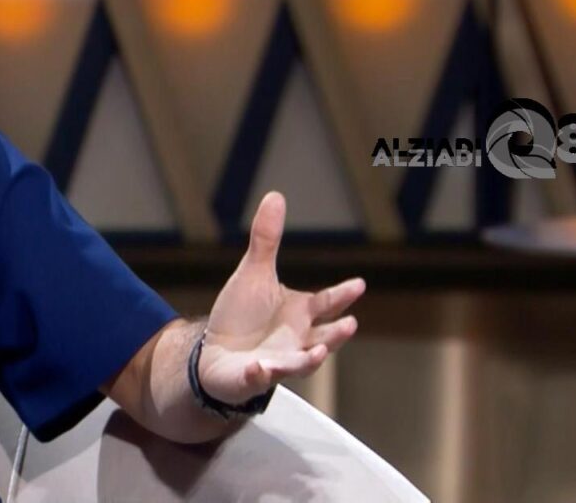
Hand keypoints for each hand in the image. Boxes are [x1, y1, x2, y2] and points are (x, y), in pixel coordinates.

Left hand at [196, 191, 364, 405]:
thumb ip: (266, 239)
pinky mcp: (254, 377)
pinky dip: (261, 374)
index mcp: (300, 313)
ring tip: (319, 352)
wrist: (216, 353)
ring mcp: (279, 361)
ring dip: (309, 359)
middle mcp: (297, 339)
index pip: (326, 304)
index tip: (359, 284)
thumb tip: (275, 196)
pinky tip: (260, 368)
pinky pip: (259, 377)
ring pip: (300, 364)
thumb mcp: (253, 273)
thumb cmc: (242, 315)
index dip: (342, 295)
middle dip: (337, 334)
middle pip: (324, 338)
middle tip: (350, 324)